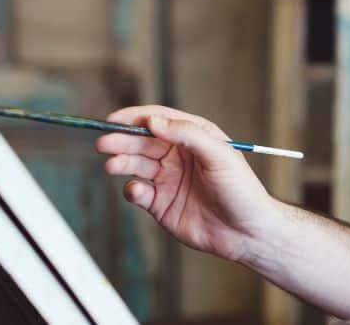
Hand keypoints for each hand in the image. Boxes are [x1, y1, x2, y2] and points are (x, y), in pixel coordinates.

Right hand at [95, 105, 280, 262]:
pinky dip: (131, 190)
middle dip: (122, 141)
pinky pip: (138, 193)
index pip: (159, 120)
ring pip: (137, 165)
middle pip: (143, 142)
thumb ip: (187, 134)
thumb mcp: (218, 154)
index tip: (114, 119)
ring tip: (112, 166)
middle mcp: (179, 155)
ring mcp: (169, 179)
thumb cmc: (240, 189)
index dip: (136, 118)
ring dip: (122, 163)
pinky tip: (135, 191)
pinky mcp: (161, 204)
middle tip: (104, 143)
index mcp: (195, 137)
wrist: (245, 232)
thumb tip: (153, 121)